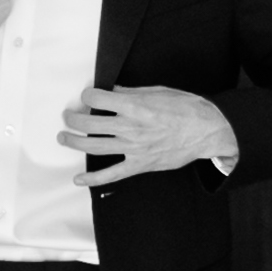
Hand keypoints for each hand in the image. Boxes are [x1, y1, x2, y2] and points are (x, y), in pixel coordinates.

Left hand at [58, 86, 238, 184]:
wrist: (208, 130)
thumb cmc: (186, 108)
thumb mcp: (158, 91)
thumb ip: (130, 92)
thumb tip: (110, 91)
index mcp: (135, 106)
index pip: (98, 99)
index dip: (88, 96)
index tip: (88, 96)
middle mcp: (131, 128)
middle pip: (89, 124)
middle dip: (73, 118)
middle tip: (69, 116)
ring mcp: (133, 148)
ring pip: (94, 146)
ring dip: (74, 142)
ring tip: (64, 137)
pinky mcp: (139, 164)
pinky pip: (112, 174)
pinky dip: (93, 179)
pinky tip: (79, 180)